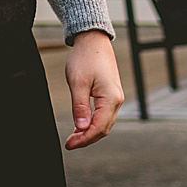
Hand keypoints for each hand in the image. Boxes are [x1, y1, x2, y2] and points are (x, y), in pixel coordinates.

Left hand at [63, 30, 123, 148]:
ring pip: (105, 124)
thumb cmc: (85, 59)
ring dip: (90, 132)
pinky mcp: (111, 96)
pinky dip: (94, 124)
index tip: (69, 144)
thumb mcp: (78, 83)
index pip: (98, 127)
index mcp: (110, 99)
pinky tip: (82, 125)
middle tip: (69, 143)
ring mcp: (115, 99)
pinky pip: (104, 116)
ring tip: (73, 136)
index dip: (84, 139)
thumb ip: (80, 106)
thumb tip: (82, 127)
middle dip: (87, 139)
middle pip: (104, 129)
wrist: (94, 42)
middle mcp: (117, 101)